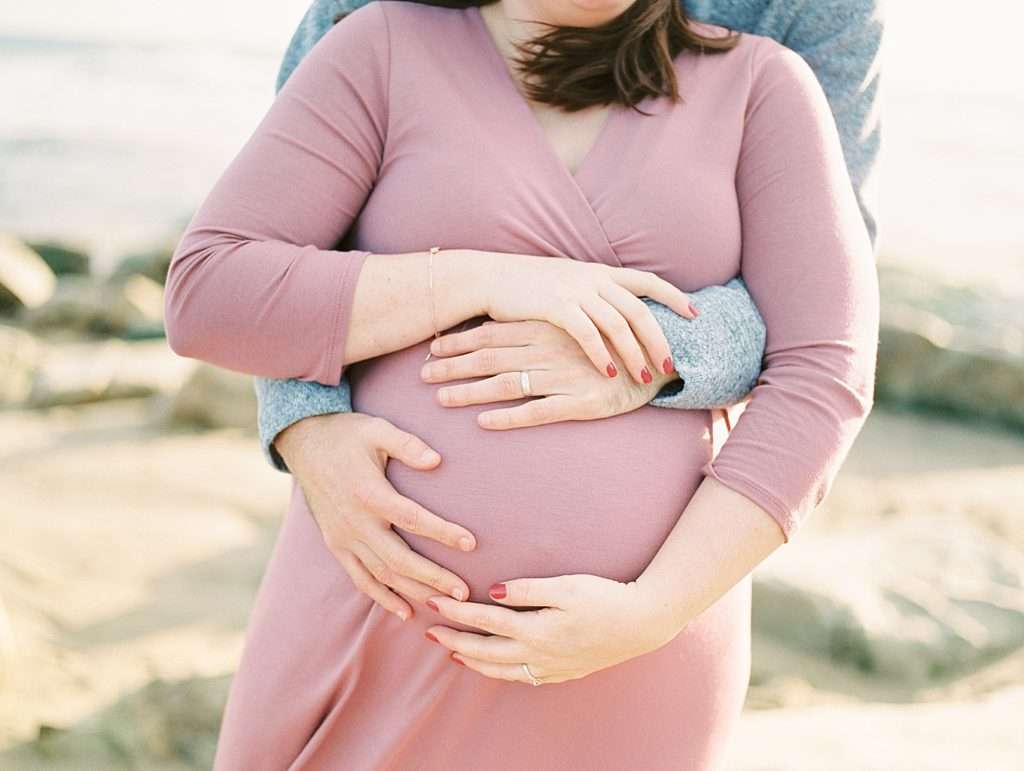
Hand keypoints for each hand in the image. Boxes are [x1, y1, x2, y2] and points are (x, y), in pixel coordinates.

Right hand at [274, 412, 476, 620]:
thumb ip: (408, 445)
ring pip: (382, 574)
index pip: (412, 519)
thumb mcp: (377, 430)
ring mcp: (344, 537)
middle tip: (464, 592)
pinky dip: (382, 597)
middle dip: (433, 578)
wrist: (304, 444)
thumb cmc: (348, 435)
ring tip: (445, 604)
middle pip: (399, 558)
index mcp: (369, 493)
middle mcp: (355, 522)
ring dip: (414, 592)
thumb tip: (437, 460)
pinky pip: (360, 578)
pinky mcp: (336, 545)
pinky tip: (405, 611)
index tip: (471, 544)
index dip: (442, 532)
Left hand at [420, 319, 680, 428]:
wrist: (666, 355)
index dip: (459, 341)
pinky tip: (484, 422)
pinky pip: (539, 411)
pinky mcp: (582, 402)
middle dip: (453, 367)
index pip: (492, 332)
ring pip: (507, 384)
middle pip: (490, 358)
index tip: (431, 350)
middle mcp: (550, 349)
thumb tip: (510, 329)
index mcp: (547, 328)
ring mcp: (565, 376)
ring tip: (441, 400)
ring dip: (471, 392)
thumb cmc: (616, 342)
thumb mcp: (578, 324)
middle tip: (421, 377)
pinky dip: (510, 417)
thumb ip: (545, 326)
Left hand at [422, 573, 678, 684]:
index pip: (485, 621)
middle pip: (486, 651)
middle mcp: (539, 654)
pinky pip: (522, 678)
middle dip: (454, 641)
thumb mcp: (567, 585)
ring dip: (473, 661)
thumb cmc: (606, 597)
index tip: (433, 603)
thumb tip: (493, 592)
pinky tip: (494, 667)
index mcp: (537, 630)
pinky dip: (500, 673)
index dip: (456, 613)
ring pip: (501, 670)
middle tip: (429, 633)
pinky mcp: (563, 672)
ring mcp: (551, 667)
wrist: (643, 623)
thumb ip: (528, 589)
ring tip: (452, 653)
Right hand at [478, 250, 696, 383]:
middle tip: (672, 365)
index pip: (648, 281)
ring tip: (644, 377)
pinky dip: (602, 356)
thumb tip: (616, 310)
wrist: (490, 278)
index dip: (674, 297)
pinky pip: (588, 334)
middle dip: (659, 339)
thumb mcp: (568, 281)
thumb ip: (594, 292)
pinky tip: (609, 374)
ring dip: (634, 353)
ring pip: (618, 325)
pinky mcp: (556, 307)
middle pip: (639, 310)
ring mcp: (576, 291)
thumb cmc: (527, 286)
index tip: (695, 314)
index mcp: (600, 271)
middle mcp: (593, 278)